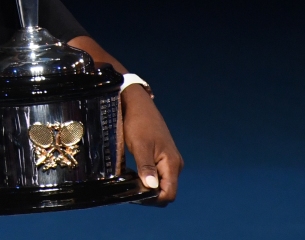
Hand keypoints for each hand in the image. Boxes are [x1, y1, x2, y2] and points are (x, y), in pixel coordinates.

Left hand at [122, 85, 183, 204]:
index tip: (136, 196)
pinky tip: (133, 176)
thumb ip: (146, 167)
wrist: (138, 104)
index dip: (154, 199)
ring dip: (147, 187)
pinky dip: (147, 179)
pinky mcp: (162, 157)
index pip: (169, 193)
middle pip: (166, 191)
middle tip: (130, 190)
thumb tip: (152, 188)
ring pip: (161, 183)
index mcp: (172, 163)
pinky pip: (158, 175)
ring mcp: (169, 161)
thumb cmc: (138, 123)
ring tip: (130, 183)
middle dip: (150, 195)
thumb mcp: (140, 145)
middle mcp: (174, 164)